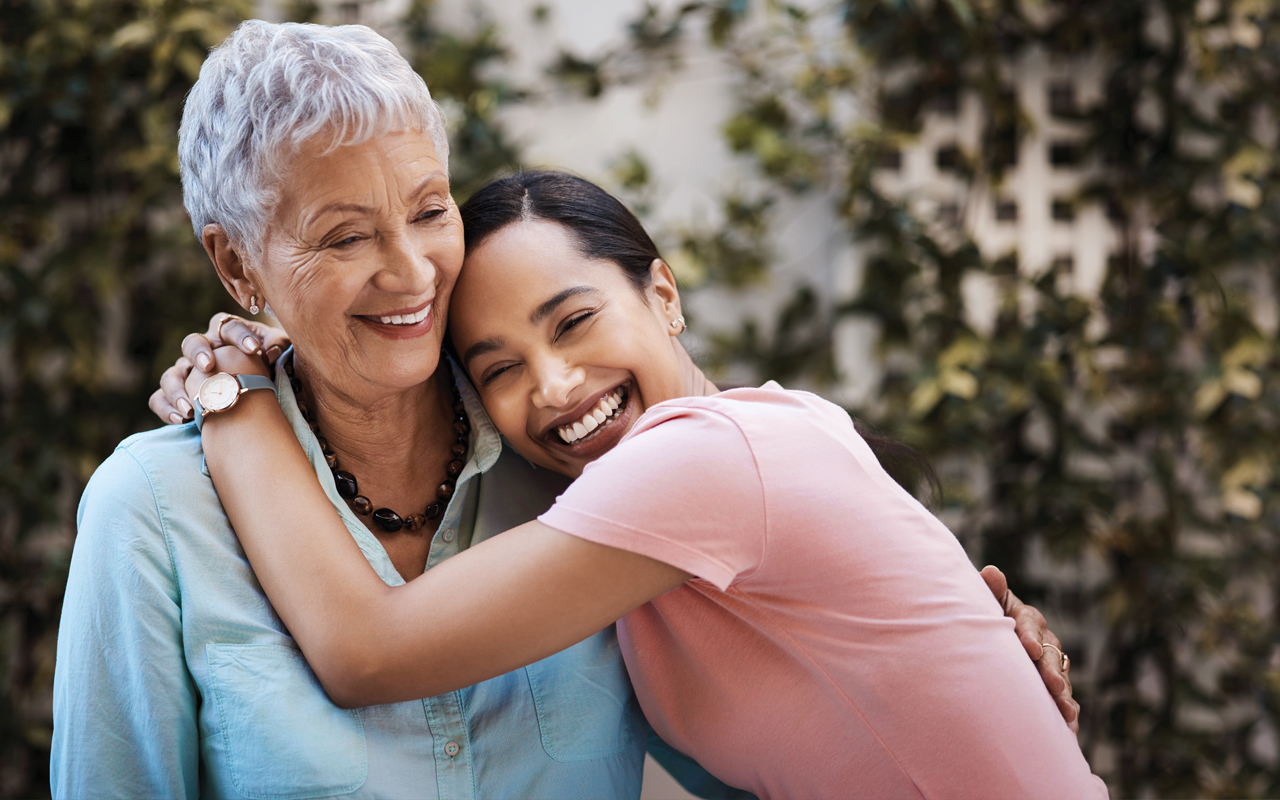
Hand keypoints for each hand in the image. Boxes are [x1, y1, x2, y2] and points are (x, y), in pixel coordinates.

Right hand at [148, 313, 289, 424]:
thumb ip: (277, 345)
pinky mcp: (176, 394)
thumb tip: (272, 351)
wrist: (254, 392)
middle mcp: (202, 351)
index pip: (228, 326)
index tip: (254, 349)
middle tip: (208, 366)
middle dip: (198, 352)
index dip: (240, 335)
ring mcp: (185, 372)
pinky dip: (166, 408)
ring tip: (191, 407)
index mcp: (225, 335)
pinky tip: (181, 419)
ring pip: (171, 374)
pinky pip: (159, 399)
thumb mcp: (276, 352)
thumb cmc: (265, 366)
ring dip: (178, 389)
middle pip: (191, 343)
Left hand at [981, 565, 1079, 734]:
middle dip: (1051, 671)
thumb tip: (990, 571)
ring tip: (1065, 713)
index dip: (1029, 636)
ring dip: (1064, 696)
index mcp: (1027, 618)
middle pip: (1050, 655)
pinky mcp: (1053, 686)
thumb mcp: (989, 603)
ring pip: (1060, 679)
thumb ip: (992, 590)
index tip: (1029, 649)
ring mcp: (1051, 664)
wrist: (992, 641)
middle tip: (1053, 685)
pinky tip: (1069, 731)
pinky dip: (1067, 715)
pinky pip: (1064, 700)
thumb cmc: (988, 619)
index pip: (1029, 624)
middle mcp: (1044, 640)